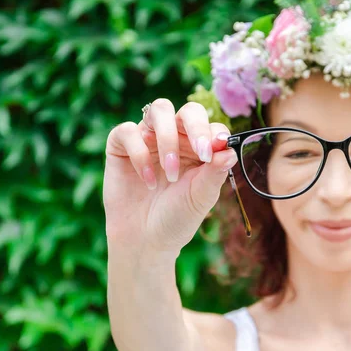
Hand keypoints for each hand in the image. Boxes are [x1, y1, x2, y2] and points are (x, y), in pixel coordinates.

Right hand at [103, 99, 237, 254]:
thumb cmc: (176, 218)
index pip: (211, 125)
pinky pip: (128, 131)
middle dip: (196, 127)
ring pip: (159, 110)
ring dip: (168, 139)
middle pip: (189, 111)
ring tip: (171, 172)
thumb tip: (230, 150)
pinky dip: (139, 154)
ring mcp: (147, 138)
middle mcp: (175, 137)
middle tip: (201, 152)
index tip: (215, 151)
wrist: (144, 240)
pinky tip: (148, 181)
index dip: (214, 133)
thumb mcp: (200, 197)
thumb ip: (214, 172)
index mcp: (199, 147)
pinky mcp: (121, 145)